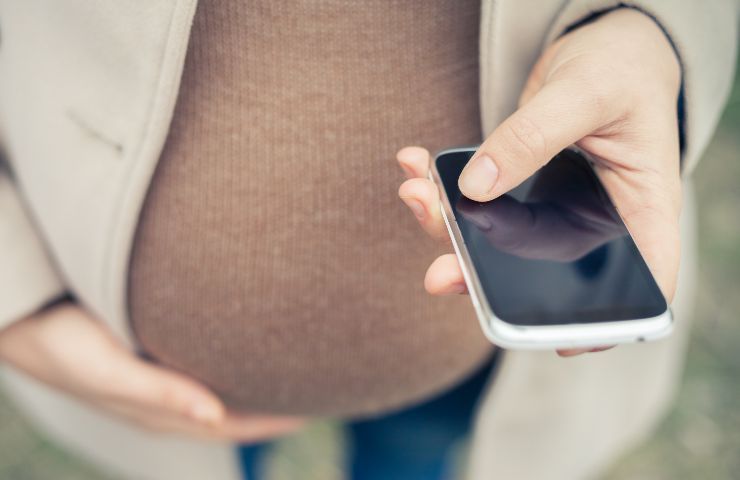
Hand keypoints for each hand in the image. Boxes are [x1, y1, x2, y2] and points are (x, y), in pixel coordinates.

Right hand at [0, 302, 303, 440]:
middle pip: (232, 410)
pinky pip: (200, 368)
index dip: (273, 422)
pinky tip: (244, 351)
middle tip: (321, 389)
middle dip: (273, 406)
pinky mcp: (148, 356)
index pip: (232, 424)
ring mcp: (156, 379)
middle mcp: (163, 399)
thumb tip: (215, 416)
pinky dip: (229, 367)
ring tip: (294, 373)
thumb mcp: (107, 369)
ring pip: (218, 390)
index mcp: (159, 410)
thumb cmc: (59, 342)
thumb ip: (158, 393)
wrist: (17, 316)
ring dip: (254, 387)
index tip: (317, 408)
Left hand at [397, 9, 680, 356]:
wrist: (597, 47)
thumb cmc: (615, 67)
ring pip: (496, 240)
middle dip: (483, 274)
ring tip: (415, 192)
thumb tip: (475, 187)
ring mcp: (555, 211)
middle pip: (544, 268)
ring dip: (447, 224)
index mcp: (640, 208)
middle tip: (438, 274)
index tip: (559, 345)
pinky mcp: (520, 192)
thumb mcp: (584, 93)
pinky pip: (476, 202)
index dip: (608, 325)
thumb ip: (533, 137)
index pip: (645, 279)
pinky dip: (440, 187)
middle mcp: (595, 221)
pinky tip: (415, 165)